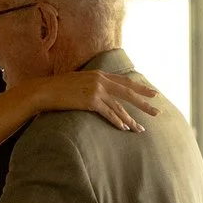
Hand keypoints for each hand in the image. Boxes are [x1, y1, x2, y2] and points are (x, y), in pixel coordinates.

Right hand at [19, 70, 158, 131]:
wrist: (45, 91)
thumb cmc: (59, 88)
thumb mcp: (79, 81)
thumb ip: (92, 84)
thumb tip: (101, 93)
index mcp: (99, 74)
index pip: (125, 82)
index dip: (140, 88)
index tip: (152, 93)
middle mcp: (100, 80)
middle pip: (128, 93)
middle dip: (144, 103)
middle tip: (157, 111)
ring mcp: (96, 91)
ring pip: (120, 107)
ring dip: (131, 120)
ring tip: (140, 129)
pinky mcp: (90, 101)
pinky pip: (109, 114)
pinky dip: (118, 121)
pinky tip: (125, 128)